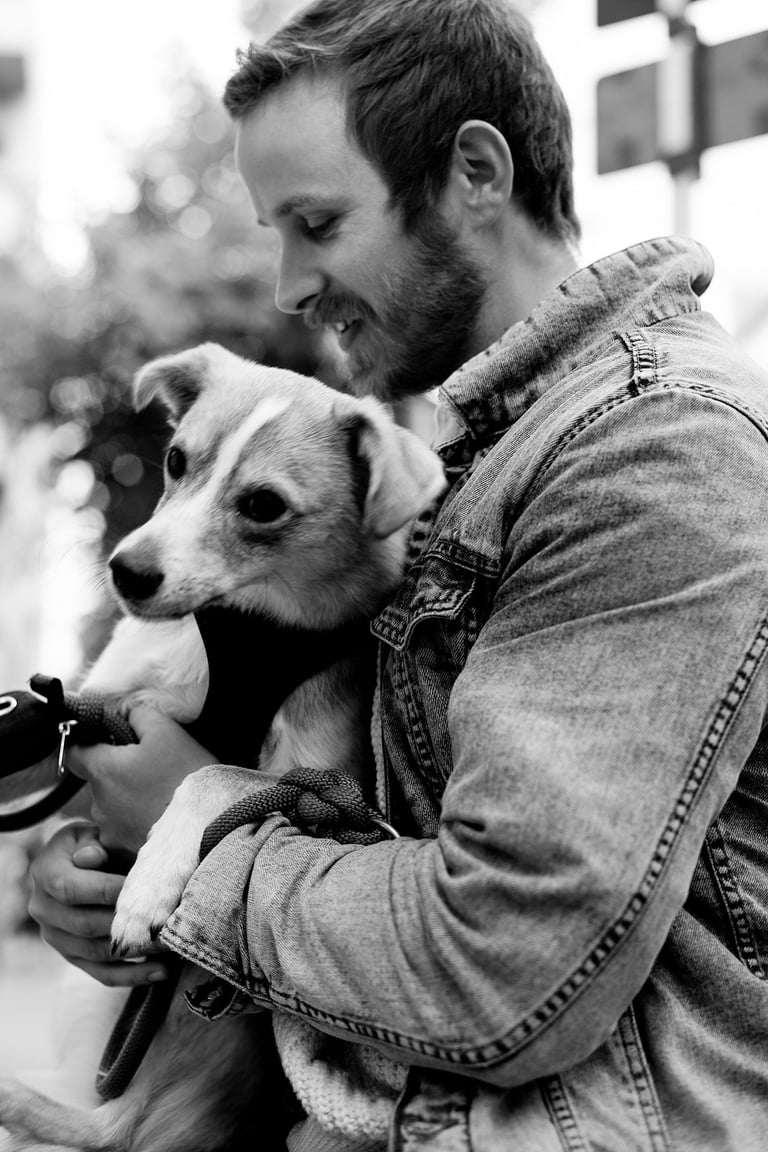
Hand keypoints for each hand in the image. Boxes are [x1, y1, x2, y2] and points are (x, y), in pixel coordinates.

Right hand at [27, 821, 171, 985]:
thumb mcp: (90, 834)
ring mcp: (55, 937)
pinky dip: (132, 975)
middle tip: (164, 923)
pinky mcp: (72, 956)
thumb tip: (91, 857)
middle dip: (127, 926)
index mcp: (45, 873)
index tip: (145, 890)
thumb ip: (93, 844)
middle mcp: (43, 909)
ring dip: (135, 953)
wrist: (80, 860)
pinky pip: (101, 973)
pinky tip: (161, 971)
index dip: (108, 891)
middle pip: (85, 925)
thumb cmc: (94, 842)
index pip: (72, 888)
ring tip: (170, 947)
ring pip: (95, 953)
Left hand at [66, 705, 215, 856]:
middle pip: (99, 780)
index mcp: (103, 771)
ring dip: (129, 799)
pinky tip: (161, 817)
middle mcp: (98, 804)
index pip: (74, 753)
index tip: (109, 742)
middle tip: (153, 769)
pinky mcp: (123, 852)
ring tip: (162, 795)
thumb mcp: (167, 731)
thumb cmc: (187, 777)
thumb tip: (122, 711)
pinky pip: (124, 830)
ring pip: (112, 806)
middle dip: (119, 773)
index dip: (88, 743)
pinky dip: (137, 823)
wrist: (208, 827)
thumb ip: (138, 713)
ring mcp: (109, 831)